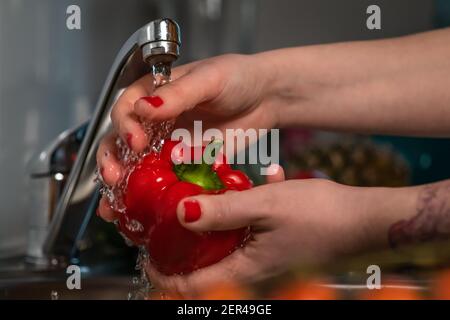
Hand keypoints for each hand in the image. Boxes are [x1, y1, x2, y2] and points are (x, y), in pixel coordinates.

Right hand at [96, 54, 279, 218]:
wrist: (265, 99)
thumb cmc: (237, 78)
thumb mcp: (208, 79)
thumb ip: (177, 93)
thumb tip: (144, 108)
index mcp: (154, 94)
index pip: (126, 110)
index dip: (124, 127)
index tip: (136, 142)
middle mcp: (155, 121)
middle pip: (121, 142)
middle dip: (112, 161)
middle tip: (114, 178)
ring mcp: (168, 146)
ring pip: (136, 167)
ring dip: (121, 187)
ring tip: (116, 206)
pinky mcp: (184, 166)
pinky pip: (164, 182)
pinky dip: (151, 198)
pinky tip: (141, 213)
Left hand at [144, 167, 371, 297]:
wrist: (363, 219)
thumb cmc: (320, 215)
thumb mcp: (265, 205)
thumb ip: (222, 210)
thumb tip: (182, 213)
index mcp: (246, 269)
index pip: (192, 286)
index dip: (163, 275)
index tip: (145, 256)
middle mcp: (253, 270)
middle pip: (203, 268)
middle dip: (180, 250)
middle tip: (163, 224)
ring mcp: (264, 257)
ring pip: (222, 250)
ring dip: (205, 231)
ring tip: (192, 205)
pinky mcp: (274, 243)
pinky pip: (245, 234)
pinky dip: (235, 219)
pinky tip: (243, 188)